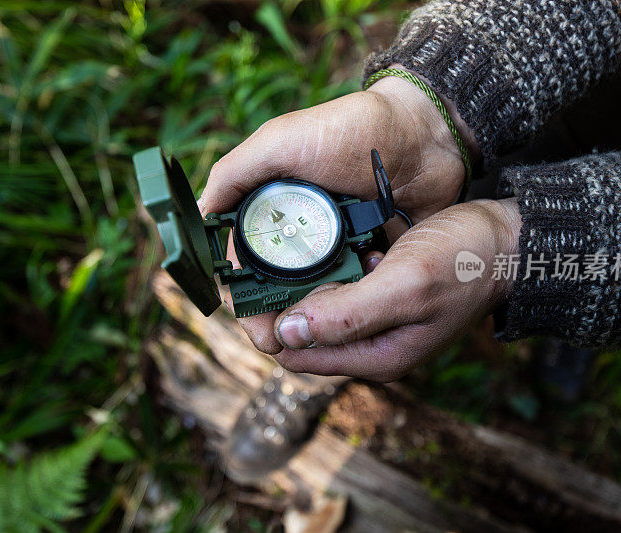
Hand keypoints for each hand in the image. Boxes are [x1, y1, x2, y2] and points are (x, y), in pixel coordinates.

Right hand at [201, 66, 478, 351]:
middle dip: (270, 317)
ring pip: (313, 296)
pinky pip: (353, 291)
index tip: (245, 317)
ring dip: (307, 317)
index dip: (241, 292)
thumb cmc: (349, 130)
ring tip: (305, 337)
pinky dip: (346, 304)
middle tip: (272, 343)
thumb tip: (197, 215)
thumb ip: (234, 173)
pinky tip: (345, 315)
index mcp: (273, 207)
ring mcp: (337, 246)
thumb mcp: (280, 141)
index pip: (246, 260)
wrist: (424, 135)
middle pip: (277, 287)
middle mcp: (301, 231)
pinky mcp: (370, 256)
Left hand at [243, 198, 521, 381]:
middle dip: (277, 300)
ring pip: (315, 308)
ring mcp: (375, 322)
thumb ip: (346, 314)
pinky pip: (337, 289)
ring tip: (289, 246)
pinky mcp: (380, 296)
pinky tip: (328, 243)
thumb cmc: (464, 263)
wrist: (509, 243)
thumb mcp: (405, 286)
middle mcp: (370, 346)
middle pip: (299, 333)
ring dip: (300, 281)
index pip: (294, 355)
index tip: (245, 284)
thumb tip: (285, 334)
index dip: (264, 324)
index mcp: (374, 356)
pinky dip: (326, 269)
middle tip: (260, 257)